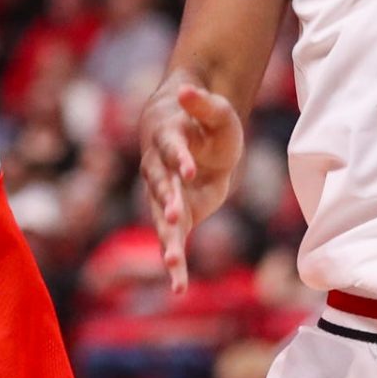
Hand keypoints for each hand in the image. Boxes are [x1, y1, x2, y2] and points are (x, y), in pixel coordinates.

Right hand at [139, 82, 243, 293]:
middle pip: (160, 185)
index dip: (178, 157)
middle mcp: (159, 170)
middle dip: (167, 199)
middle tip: (175, 213)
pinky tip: (178, 288)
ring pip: (161, 219)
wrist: (197, 142)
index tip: (188, 168)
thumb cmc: (207, 123)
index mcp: (168, 139)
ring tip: (173, 260)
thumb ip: (203, 103)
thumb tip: (186, 89)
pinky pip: (173, 241)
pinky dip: (175, 264)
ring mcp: (165, 196)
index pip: (171, 148)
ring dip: (167, 238)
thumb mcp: (217, 111)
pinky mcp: (177, 217)